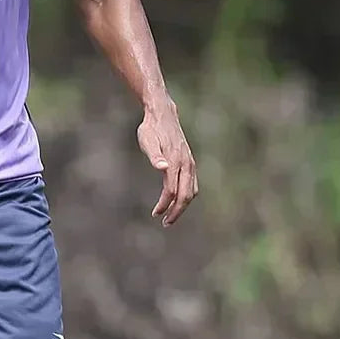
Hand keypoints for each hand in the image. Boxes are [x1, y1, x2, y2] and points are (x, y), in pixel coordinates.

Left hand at [137, 100, 197, 226]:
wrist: (163, 115)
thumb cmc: (151, 129)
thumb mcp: (147, 140)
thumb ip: (154, 156)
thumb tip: (162, 168)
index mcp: (175, 162)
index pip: (172, 191)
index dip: (164, 205)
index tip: (155, 214)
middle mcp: (186, 165)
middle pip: (186, 196)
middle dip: (176, 212)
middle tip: (165, 223)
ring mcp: (190, 164)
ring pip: (191, 192)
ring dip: (182, 206)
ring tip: (169, 216)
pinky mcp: (190, 163)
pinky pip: (192, 185)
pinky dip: (187, 196)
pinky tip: (177, 201)